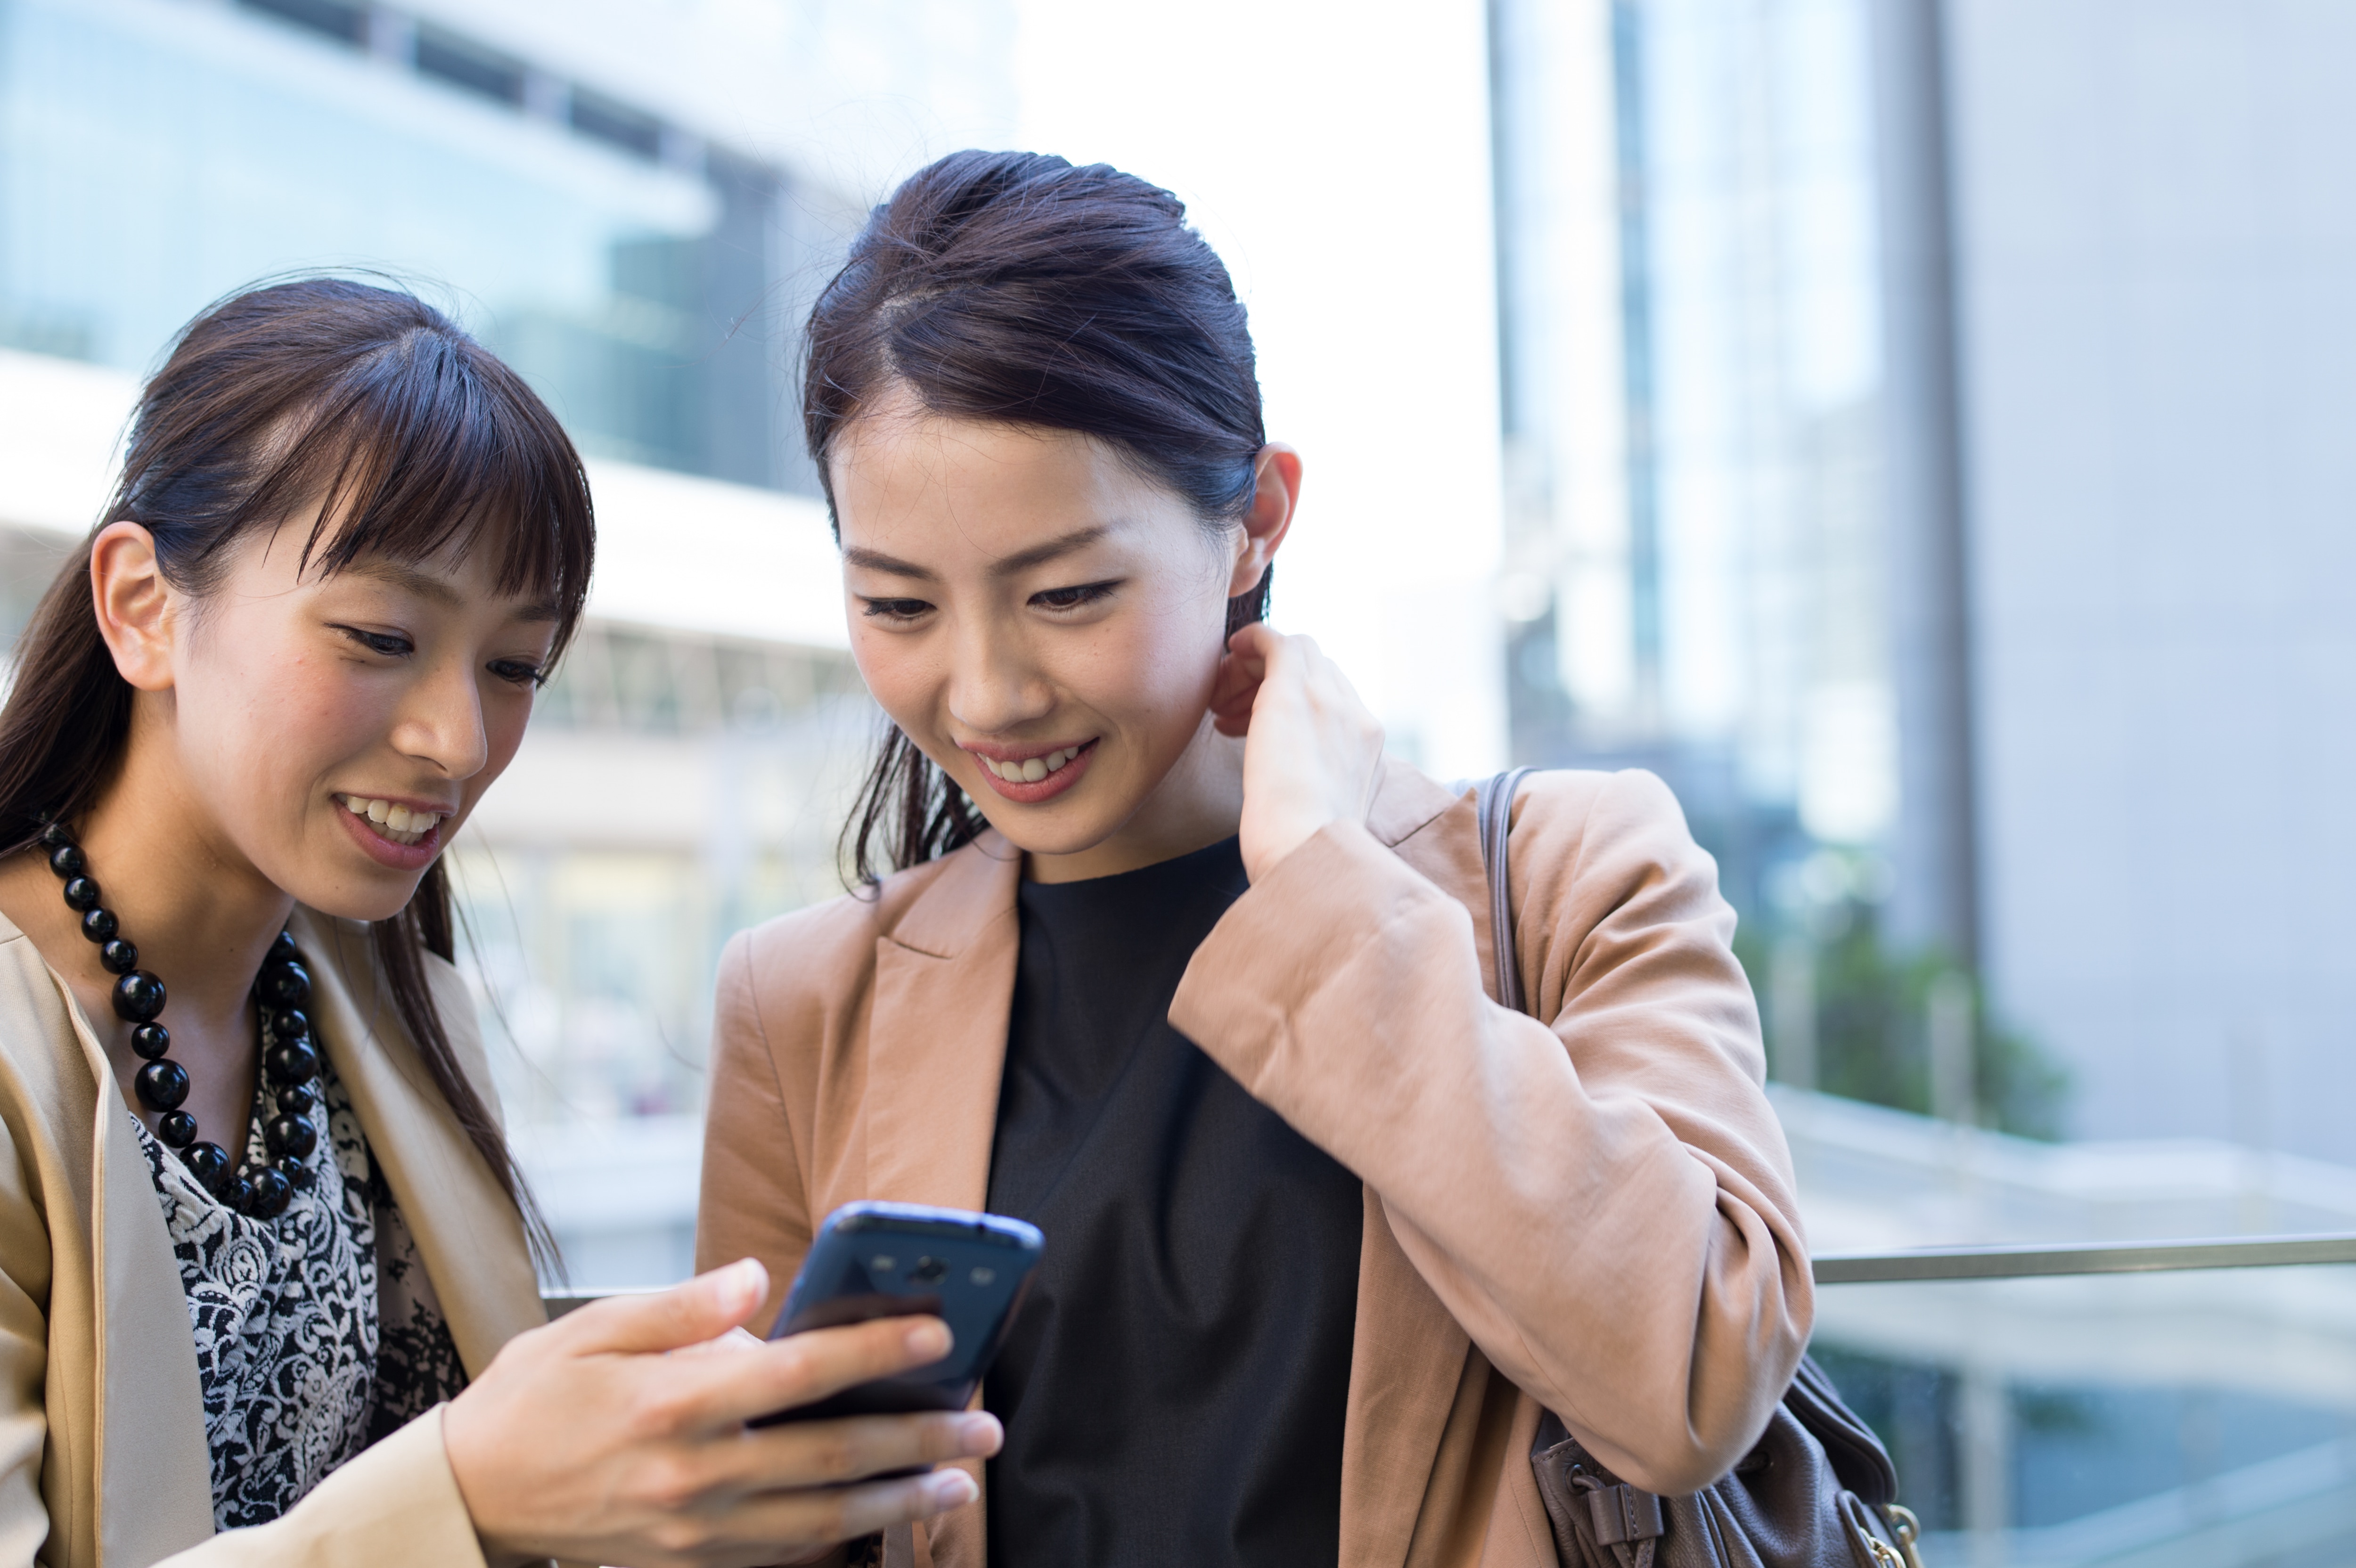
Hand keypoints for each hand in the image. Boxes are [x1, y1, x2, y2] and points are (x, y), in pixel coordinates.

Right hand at [443, 1259, 1001, 1567]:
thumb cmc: (533, 1398)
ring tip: (957, 1483)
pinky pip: (779, 1557)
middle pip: (830, 1454)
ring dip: (898, 1501)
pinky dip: (839, 1541)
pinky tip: (880, 1520)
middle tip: (984, 1427)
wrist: (469, 1497)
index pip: (799, 1372)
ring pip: (820, 1520)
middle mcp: (693, 1472)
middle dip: (918, 1441)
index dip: (875, 1350)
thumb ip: (682, 1307)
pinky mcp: (686, 1563)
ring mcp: (692, 1529)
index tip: (938, 1334)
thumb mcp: (593, 1330)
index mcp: (675, 1401)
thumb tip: (759, 1279)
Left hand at [1210, 623, 1384, 881]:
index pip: (1336, 702)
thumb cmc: (1303, 854)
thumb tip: (1291, 791)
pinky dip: (1252, 641)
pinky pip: (1276, 640)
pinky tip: (1231, 651)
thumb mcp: (1323, 818)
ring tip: (1221, 704)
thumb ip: (1318, 791)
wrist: (1306, 853)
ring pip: (1297, 654)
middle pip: (1318, 672)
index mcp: (1368, 751)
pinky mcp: (1294, 691)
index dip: (1295, 704)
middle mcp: (1358, 719)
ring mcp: (1330, 701)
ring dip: (1255, 671)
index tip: (1254, 727)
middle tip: (1232, 711)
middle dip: (1273, 684)